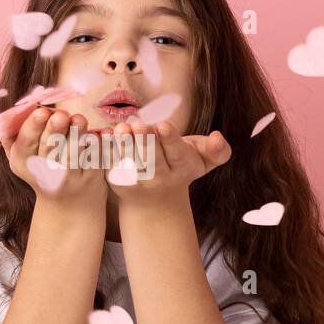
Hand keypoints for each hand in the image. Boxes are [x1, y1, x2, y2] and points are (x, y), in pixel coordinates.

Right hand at [2, 107, 107, 209]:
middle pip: (49, 149)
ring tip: (79, 119)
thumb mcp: (22, 158)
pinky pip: (95, 160)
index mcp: (24, 163)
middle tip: (62, 115)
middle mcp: (45, 173)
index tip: (42, 112)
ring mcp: (70, 178)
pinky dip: (100, 145)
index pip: (26, 143)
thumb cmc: (42, 170)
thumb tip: (6, 114)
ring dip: (77, 136)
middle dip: (55, 131)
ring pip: (73, 155)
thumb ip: (11, 136)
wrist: (67, 207)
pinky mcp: (91, 180)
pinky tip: (102, 132)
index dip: (34, 127)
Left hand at [106, 121, 231, 209]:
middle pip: (153, 159)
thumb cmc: (180, 167)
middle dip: (145, 140)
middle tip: (138, 123)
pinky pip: (112, 165)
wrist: (155, 200)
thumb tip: (219, 137)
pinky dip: (107, 151)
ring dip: (124, 146)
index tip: (164, 125)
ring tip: (121, 128)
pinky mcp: (118, 182)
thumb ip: (217, 151)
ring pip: (131, 163)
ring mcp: (138, 183)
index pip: (176, 154)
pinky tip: (104, 134)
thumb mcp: (203, 160)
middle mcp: (160, 179)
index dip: (170, 139)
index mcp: (181, 169)